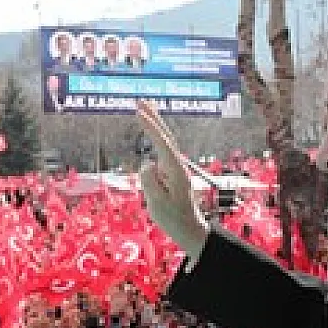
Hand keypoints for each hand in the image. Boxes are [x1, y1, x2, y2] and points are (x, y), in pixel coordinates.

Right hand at [135, 100, 208, 257]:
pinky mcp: (170, 172)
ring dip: (154, 122)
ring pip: (164, 139)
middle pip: (166, 135)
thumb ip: (151, 183)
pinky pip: (160, 149)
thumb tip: (147, 163)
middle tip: (140, 100)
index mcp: (175, 171)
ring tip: (143, 108)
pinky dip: (154, 134)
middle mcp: (176, 165)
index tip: (138, 112)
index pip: (162, 144)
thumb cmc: (173, 218)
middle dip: (153, 116)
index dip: (150, 127)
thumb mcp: (158, 204)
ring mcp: (174, 167)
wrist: (189, 228)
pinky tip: (149, 130)